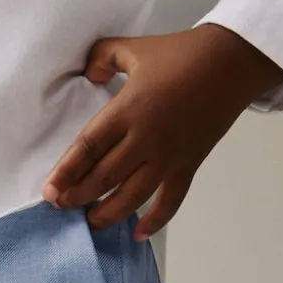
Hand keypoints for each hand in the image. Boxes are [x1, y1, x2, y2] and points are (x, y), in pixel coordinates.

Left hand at [42, 24, 282, 239]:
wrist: (232, 61)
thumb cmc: (182, 53)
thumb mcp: (135, 48)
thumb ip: (103, 57)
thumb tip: (87, 74)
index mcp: (127, 109)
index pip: (88, 147)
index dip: (66, 172)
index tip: (49, 190)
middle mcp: (145, 138)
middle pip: (104, 178)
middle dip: (78, 197)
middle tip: (61, 207)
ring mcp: (168, 156)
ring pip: (132, 197)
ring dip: (107, 214)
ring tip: (90, 222)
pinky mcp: (188, 165)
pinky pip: (170, 202)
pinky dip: (155, 221)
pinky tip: (138, 234)